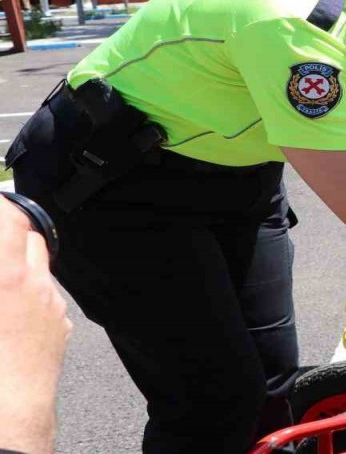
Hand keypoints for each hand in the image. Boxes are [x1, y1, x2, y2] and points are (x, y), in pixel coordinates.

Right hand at [0, 197, 70, 453]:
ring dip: (19, 263)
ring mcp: (53, 306)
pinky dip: (30, 292)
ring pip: (40, 267)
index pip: (10, 217)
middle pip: (28, 235)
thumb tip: (2, 251)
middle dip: (7, 231)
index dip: (1, 207)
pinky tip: (9, 310)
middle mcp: (37, 285)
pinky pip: (47, 297)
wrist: (9, 417)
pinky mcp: (60, 327)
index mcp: (7, 276)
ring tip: (1, 279)